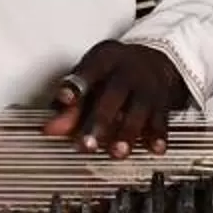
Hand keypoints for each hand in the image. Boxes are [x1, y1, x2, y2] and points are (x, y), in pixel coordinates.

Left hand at [39, 41, 193, 157]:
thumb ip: (71, 106)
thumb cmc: (114, 72)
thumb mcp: (92, 78)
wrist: (155, 60)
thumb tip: (49, 130)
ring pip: (139, 109)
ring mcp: (147, 85)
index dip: (75, 86)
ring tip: (117, 153)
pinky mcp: (163, 100)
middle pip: (113, 95)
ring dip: (128, 133)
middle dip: (99, 121)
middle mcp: (126, 71)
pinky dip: (158, 135)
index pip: (87, 71)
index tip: (63, 99)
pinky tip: (155, 149)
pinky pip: (162, 118)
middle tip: (86, 145)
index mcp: (103, 60)